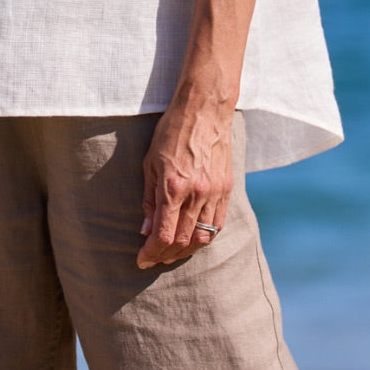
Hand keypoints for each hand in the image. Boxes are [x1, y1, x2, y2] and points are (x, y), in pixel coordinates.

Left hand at [137, 99, 233, 268]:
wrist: (204, 110)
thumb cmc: (171, 132)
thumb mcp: (149, 163)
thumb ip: (149, 199)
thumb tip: (146, 230)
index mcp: (173, 187)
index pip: (164, 235)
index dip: (152, 252)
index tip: (142, 259)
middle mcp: (197, 194)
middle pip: (183, 241)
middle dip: (166, 255)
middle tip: (154, 259)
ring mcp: (215, 193)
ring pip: (203, 237)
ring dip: (186, 250)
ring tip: (172, 252)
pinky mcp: (227, 189)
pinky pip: (218, 224)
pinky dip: (205, 236)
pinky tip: (193, 237)